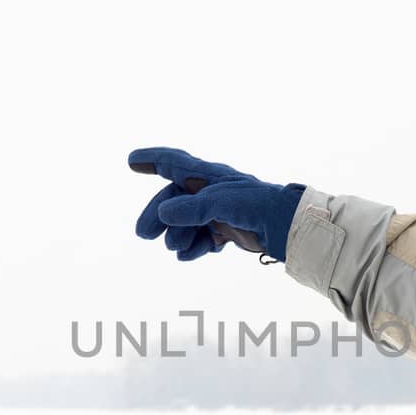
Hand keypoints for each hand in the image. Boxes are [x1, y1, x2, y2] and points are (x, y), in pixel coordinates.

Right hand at [128, 146, 306, 261]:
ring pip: (184, 223)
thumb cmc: (256, 205)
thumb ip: (191, 209)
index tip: (131, 161)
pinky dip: (194, 247)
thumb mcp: (220, 203)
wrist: (285, 227)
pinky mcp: (226, 231)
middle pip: (171, 201)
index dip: (151, 159)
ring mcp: (217, 212)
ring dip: (176, 235)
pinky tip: (190, 255)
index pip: (173, 162)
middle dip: (156, 216)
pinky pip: (200, 239)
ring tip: (177, 247)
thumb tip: (163, 214)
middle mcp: (209, 192)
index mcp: (207, 176)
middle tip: (142, 234)